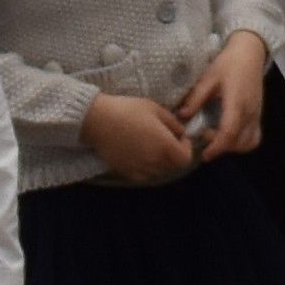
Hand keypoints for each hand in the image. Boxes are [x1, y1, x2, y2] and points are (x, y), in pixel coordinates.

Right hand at [79, 94, 197, 184]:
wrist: (98, 120)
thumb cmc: (128, 110)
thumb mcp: (156, 109)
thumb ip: (173, 123)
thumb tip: (181, 132)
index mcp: (165, 146)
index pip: (185, 158)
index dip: (186, 148)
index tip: (180, 137)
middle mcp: (155, 162)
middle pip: (173, 166)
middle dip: (173, 153)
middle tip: (164, 139)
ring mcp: (140, 169)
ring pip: (158, 171)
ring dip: (160, 161)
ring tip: (150, 145)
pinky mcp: (126, 172)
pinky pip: (143, 175)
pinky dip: (145, 167)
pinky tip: (138, 153)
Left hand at [175, 33, 271, 156]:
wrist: (250, 53)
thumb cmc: (228, 63)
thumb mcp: (208, 78)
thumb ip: (196, 98)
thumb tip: (182, 117)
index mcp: (237, 102)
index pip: (229, 132)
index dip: (217, 147)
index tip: (204, 154)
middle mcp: (250, 112)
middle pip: (240, 142)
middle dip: (222, 148)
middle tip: (205, 140)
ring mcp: (256, 114)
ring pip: (249, 142)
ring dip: (233, 147)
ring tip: (217, 139)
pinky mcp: (258, 114)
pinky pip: (254, 137)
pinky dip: (243, 143)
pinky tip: (229, 136)